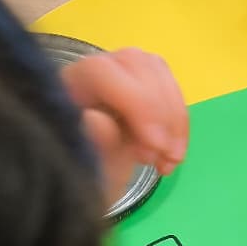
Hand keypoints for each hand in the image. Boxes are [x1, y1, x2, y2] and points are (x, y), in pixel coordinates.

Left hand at [61, 49, 187, 197]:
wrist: (90, 180)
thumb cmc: (84, 176)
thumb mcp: (85, 171)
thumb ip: (91, 145)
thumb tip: (96, 119)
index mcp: (67, 86)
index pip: (103, 72)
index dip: (137, 103)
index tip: (156, 146)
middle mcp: (92, 70)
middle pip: (136, 64)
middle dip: (161, 111)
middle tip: (164, 156)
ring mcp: (120, 72)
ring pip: (158, 72)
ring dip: (175, 118)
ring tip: (170, 159)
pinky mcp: (143, 82)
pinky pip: (170, 89)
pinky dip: (179, 122)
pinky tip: (173, 152)